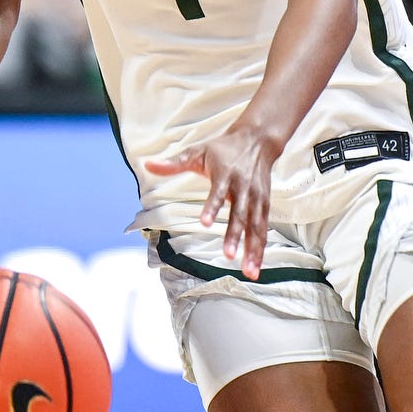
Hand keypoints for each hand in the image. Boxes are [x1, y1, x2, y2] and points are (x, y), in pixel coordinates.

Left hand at [144, 125, 281, 273]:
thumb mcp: (198, 151)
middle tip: (228, 255)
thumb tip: (147, 165)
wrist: (258, 140)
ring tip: (249, 271)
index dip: (212, 207)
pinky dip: (260, 248)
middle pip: (240, 214)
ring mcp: (257, 197)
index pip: (218, 192)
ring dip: (253, 249)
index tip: (205, 223)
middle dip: (235, 236)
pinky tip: (255, 267)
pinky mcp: (264, 204)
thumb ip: (173, 163)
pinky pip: (262, 229)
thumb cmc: (224, 148)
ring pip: (256, 226)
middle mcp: (244, 188)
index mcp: (226, 174)